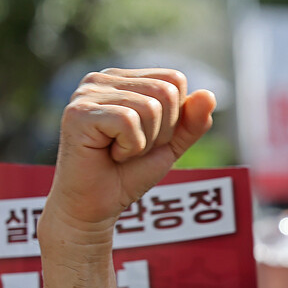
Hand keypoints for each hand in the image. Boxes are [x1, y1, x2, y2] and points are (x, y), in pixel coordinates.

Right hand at [43, 68, 215, 248]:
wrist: (96, 209)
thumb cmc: (127, 175)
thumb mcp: (169, 147)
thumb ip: (191, 122)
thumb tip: (209, 95)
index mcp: (123, 79)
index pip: (174, 79)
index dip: (173, 119)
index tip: (146, 139)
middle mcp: (102, 78)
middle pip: (166, 92)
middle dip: (160, 132)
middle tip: (132, 150)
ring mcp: (87, 93)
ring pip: (150, 107)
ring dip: (144, 143)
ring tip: (119, 153)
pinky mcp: (78, 113)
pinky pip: (128, 122)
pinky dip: (129, 148)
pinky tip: (109, 155)